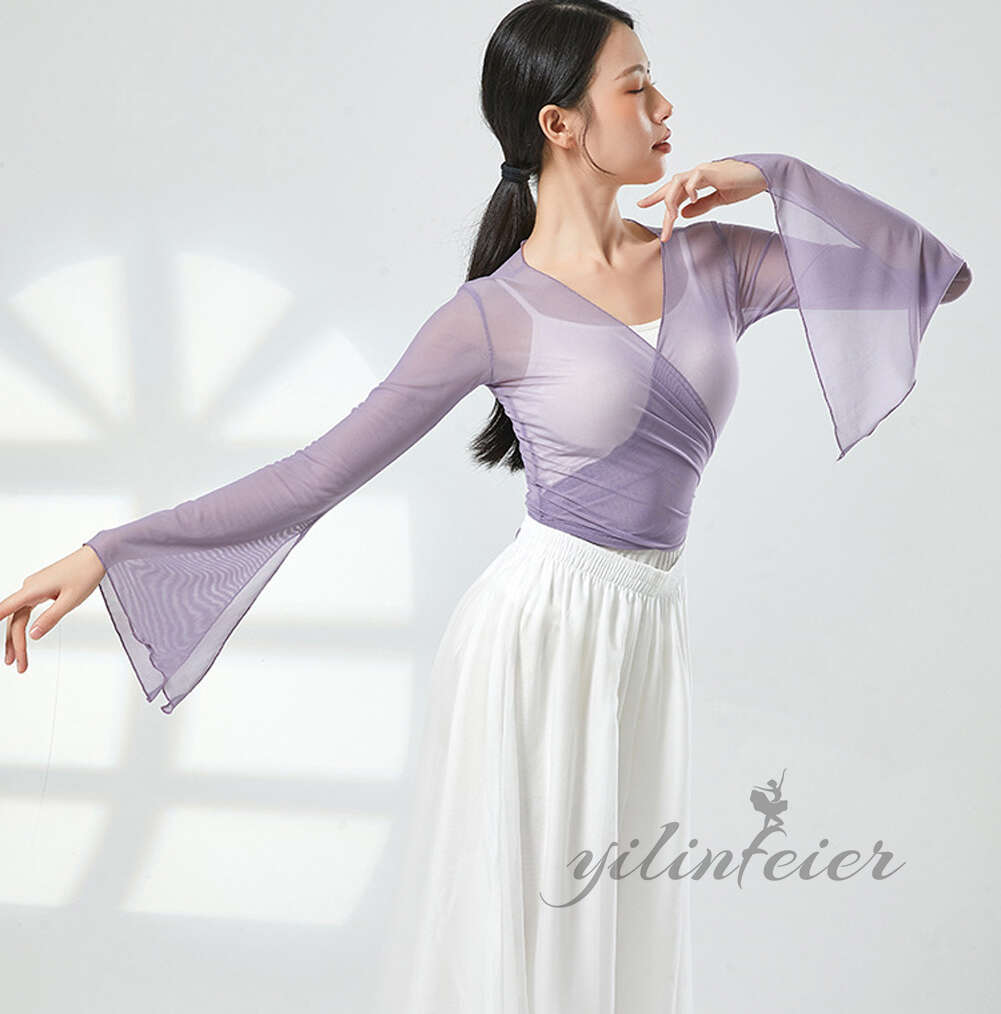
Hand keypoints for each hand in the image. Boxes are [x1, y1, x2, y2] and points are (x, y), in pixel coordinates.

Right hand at [2, 545, 105, 673]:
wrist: (96, 557)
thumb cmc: (85, 575)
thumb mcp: (70, 601)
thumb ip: (50, 618)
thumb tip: (32, 636)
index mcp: (32, 590)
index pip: (4, 610)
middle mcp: (29, 588)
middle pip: (14, 620)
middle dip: (14, 644)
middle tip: (16, 665)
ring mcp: (34, 588)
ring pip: (19, 616)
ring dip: (17, 637)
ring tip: (17, 659)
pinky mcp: (41, 589)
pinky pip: (27, 610)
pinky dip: (25, 625)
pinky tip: (23, 637)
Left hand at [636, 158, 767, 241]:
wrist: (763, 176)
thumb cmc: (744, 185)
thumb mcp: (719, 200)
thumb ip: (701, 205)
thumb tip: (682, 214)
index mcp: (698, 180)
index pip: (673, 189)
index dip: (657, 196)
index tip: (641, 205)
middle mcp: (697, 173)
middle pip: (671, 187)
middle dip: (657, 201)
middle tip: (649, 217)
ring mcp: (704, 170)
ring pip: (677, 182)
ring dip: (671, 201)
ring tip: (670, 218)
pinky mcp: (713, 170)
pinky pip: (694, 178)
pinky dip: (689, 189)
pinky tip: (689, 201)